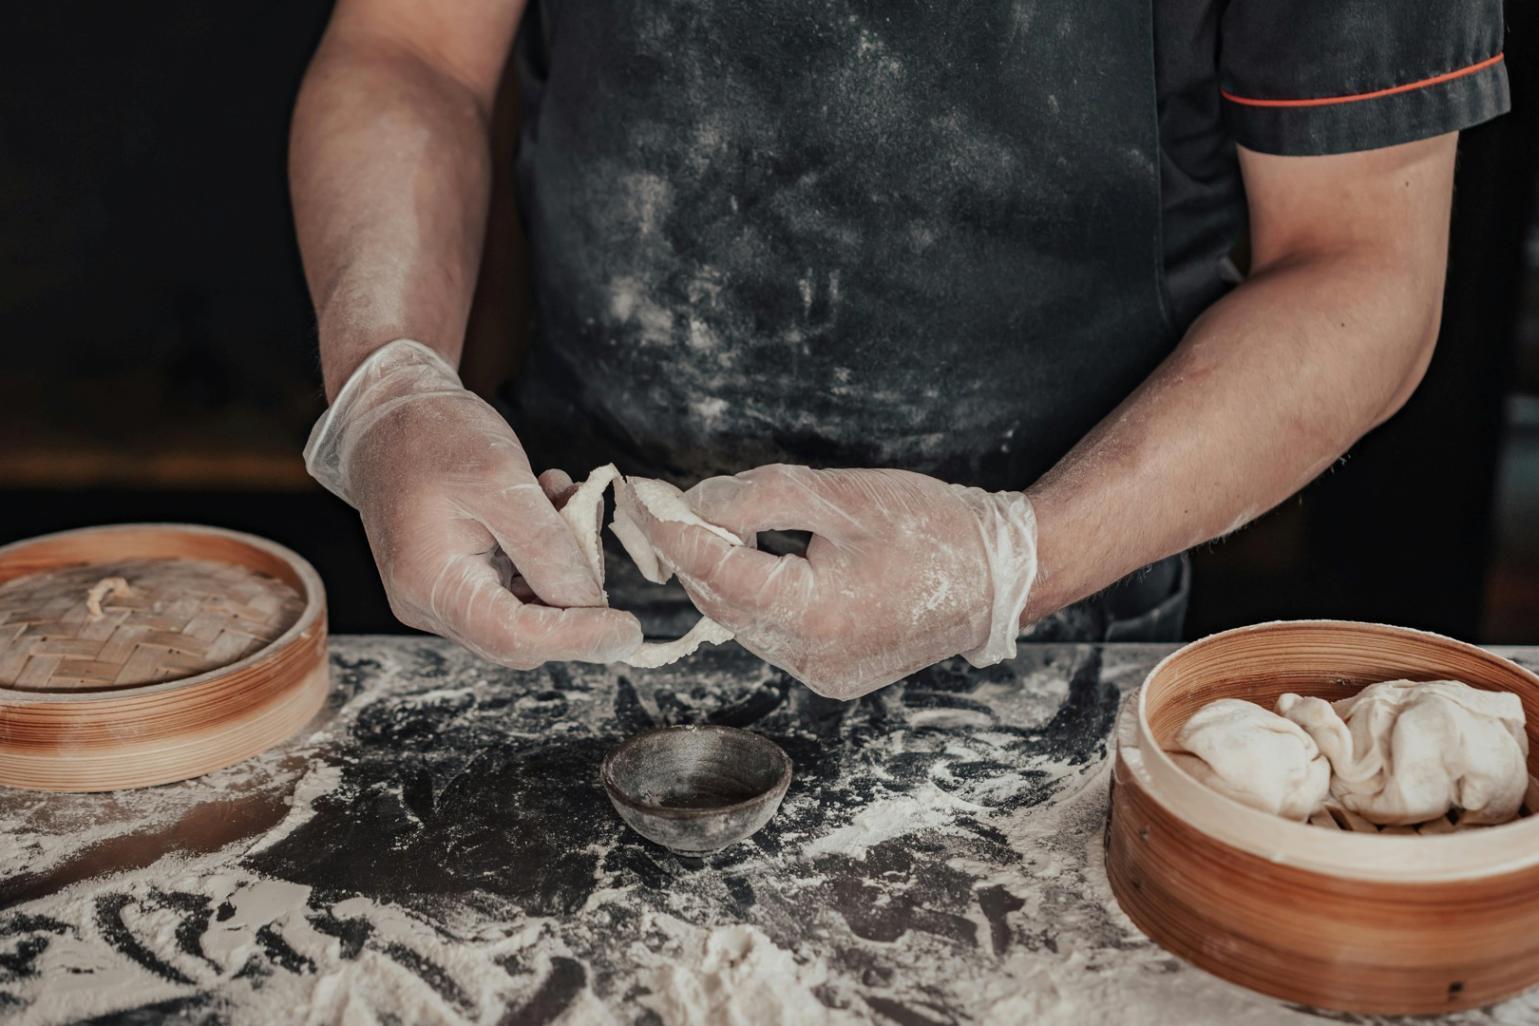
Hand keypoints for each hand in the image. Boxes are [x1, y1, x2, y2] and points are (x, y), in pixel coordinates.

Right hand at [304, 340, 641, 667]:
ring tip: (563, 501)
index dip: (579, 639)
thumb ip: (547, 546)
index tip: (630, 630)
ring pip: (524, 610)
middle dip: (572, 598)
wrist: (387, 413)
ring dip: (559, 566)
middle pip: (522, 635)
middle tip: (588, 534)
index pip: (516, 638)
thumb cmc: (434, 436)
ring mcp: (441, 596)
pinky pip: (513, 587)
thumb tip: (590, 603)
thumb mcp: (502, 479)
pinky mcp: (455, 580)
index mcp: (432, 584)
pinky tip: (547, 504)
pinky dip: (542, 555)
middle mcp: (431, 604)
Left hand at [626, 465, 1036, 698]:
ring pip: (741, 621)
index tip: (641, 494)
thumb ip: (758, 496)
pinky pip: (770, 635)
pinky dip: (754, 597)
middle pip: (721, 601)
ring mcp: (821, 674)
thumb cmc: (929, 525)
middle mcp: (812, 657)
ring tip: (717, 525)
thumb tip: (693, 503)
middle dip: (690, 551)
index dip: (672, 528)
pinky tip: (757, 559)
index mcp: (817, 611)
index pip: (717, 568)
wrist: (998, 577)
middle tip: (667, 503)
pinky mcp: (830, 676)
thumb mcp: (839, 494)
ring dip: (720, 575)